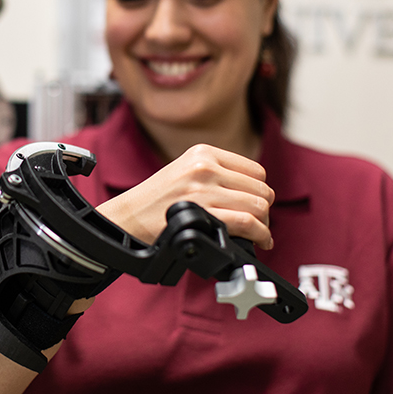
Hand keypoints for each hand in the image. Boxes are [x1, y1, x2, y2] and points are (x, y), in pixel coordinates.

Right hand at [96, 144, 274, 249]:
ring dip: (264, 225)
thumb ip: (216, 174)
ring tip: (259, 234)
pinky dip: (261, 235)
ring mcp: (205, 190)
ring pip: (258, 206)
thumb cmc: (154, 201)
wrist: (127, 218)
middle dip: (265, 210)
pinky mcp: (204, 213)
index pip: (255, 170)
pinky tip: (259, 241)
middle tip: (259, 224)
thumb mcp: (184, 171)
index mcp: (203, 152)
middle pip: (260, 188)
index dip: (260, 192)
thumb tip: (253, 194)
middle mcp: (206, 167)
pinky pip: (248, 223)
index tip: (257, 205)